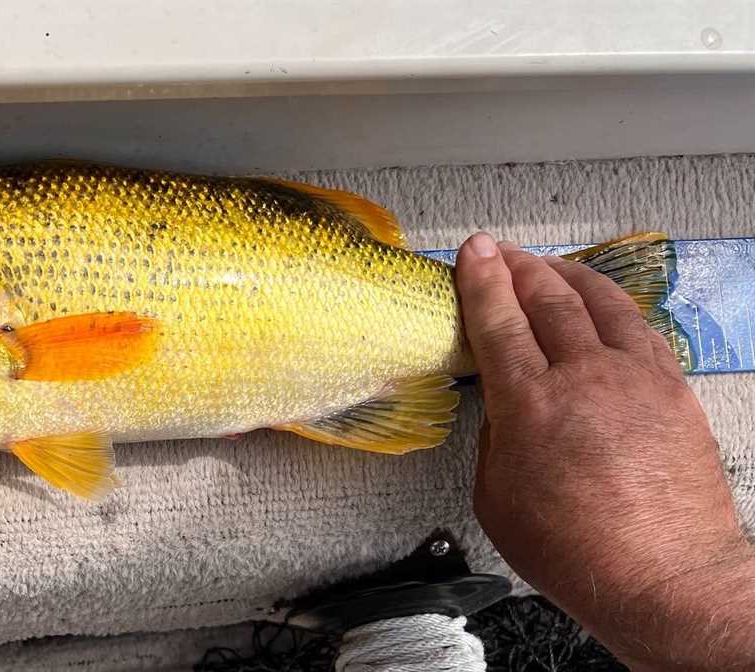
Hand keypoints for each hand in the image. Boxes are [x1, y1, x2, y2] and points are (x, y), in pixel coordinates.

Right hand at [456, 232, 753, 669]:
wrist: (666, 578)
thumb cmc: (581, 552)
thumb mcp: (497, 499)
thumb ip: (496, 441)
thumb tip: (506, 412)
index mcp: (531, 403)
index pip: (499, 319)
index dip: (481, 279)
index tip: (473, 253)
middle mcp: (586, 378)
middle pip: (547, 298)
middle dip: (518, 266)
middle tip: (500, 252)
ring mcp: (637, 379)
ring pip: (600, 302)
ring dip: (568, 275)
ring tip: (550, 266)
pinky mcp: (673, 391)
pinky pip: (641, 329)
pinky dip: (614, 307)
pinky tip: (605, 308)